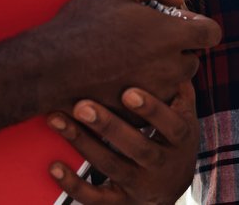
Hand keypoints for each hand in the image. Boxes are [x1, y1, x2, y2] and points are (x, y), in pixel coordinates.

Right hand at [40, 0, 220, 109]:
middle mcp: (170, 68)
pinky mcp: (140, 115)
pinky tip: (117, 76)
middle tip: (144, 38)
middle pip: (192, 59)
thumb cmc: (84, 23)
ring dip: (161, 70)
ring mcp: (156, 95)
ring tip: (128, 57)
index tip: (176, 23)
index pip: (211, 33)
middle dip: (177, 49)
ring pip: (173, 81)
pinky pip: (153, 101)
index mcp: (171, 36)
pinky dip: (143, 91)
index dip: (197, 26)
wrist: (50, 67)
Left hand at [48, 82, 198, 204]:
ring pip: (111, 166)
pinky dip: (73, 185)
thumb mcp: (184, 114)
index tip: (128, 92)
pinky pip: (95, 198)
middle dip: (108, 126)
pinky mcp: (120, 202)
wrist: (172, 187)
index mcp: (181, 138)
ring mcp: (140, 186)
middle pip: (137, 146)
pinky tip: (54, 166)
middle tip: (82, 106)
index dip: (152, 109)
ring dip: (82, 143)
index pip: (170, 125)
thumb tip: (176, 48)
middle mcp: (162, 165)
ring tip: (56, 119)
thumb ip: (178, 87)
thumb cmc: (172, 137)